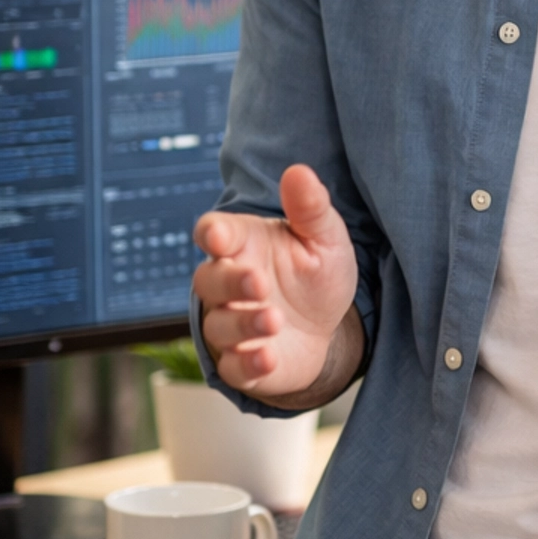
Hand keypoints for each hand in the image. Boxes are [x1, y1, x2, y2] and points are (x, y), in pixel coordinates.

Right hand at [193, 165, 358, 400]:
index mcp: (242, 246)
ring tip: (274, 320)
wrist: (329, 329)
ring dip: (243, 324)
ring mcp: (232, 325)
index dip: (211, 234)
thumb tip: (299, 171)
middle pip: (208, 281)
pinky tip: (268, 357)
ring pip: (219, 326)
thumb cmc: (315, 275)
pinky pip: (232, 367)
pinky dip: (247, 364)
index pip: (212, 233)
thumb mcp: (325, 239)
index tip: (218, 237)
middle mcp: (228, 285)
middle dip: (230, 282)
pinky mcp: (242, 363)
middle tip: (258, 283)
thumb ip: (311, 208)